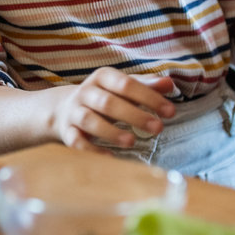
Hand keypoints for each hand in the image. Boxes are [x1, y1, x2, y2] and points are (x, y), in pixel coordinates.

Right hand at [43, 70, 176, 151]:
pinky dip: (92, 150)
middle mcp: (86, 92)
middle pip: (108, 102)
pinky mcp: (67, 132)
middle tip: (158, 128)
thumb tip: (169, 84)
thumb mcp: (123, 87)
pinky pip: (76, 141)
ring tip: (132, 142)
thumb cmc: (104, 96)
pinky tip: (109, 157)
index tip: (170, 111)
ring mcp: (74, 112)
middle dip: (134, 115)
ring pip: (90, 120)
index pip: (126, 84)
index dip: (149, 97)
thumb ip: (146, 85)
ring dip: (111, 132)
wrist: (64, 108)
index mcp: (103, 77)